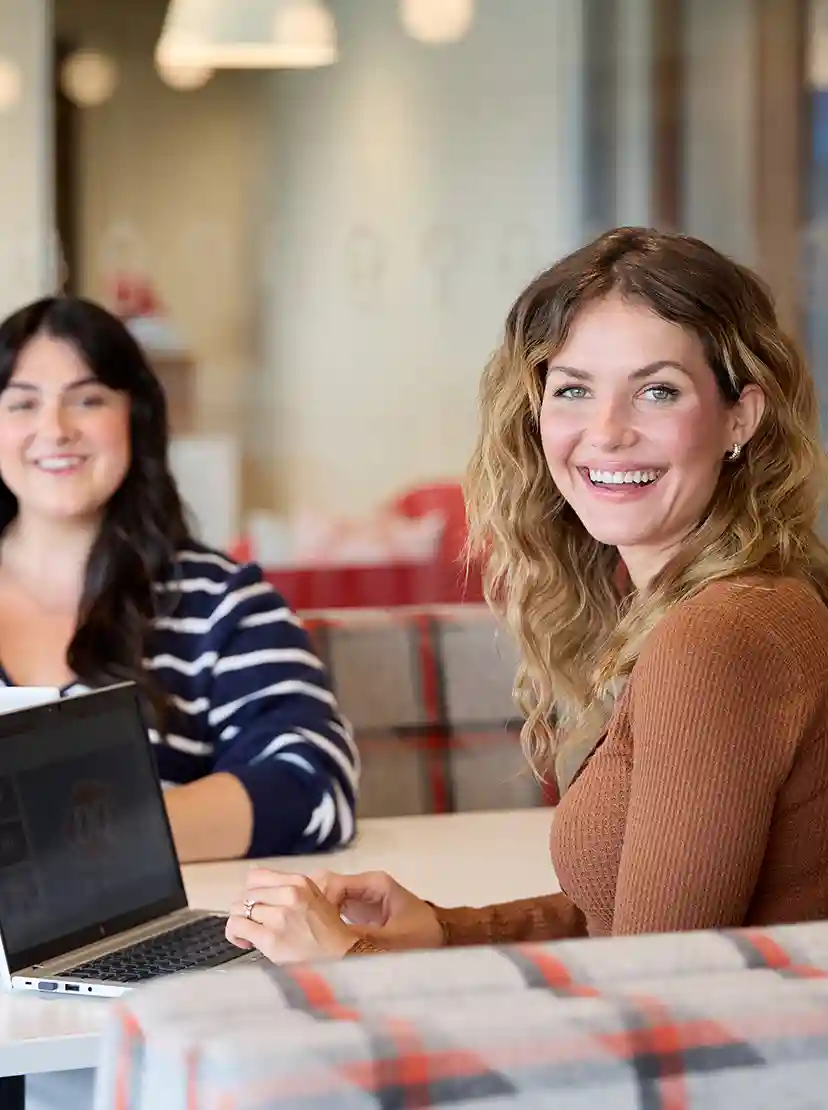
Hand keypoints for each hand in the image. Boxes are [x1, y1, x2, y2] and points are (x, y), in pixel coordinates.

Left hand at [226, 869, 358, 963]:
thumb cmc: (325, 930)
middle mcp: (289, 894)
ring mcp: (280, 916)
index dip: (250, 891)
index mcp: (298, 882)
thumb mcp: (310, 896)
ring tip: (251, 934)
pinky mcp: (271, 939)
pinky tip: (245, 942)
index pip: (256, 876)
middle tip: (254, 923)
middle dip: (244, 909)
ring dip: (240, 922)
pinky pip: (237, 927)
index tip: (255, 904)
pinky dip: (235, 935)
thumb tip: (251, 875)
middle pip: (246, 894)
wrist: (340, 956)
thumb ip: (284, 886)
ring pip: (238, 909)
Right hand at [313, 870, 443, 950]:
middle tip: (301, 930)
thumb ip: (362, 938)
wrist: (443, 939)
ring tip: (304, 936)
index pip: (334, 884)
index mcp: (374, 883)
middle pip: (325, 886)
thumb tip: (329, 944)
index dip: (319, 903)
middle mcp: (364, 886)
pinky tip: (312, 938)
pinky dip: (320, 921)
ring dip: (313, 914)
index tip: (311, 927)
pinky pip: (332, 910)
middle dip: (310, 906)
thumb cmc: (423, 936)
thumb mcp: (393, 940)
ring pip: (325, 897)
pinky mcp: (357, 912)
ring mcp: (360, 898)